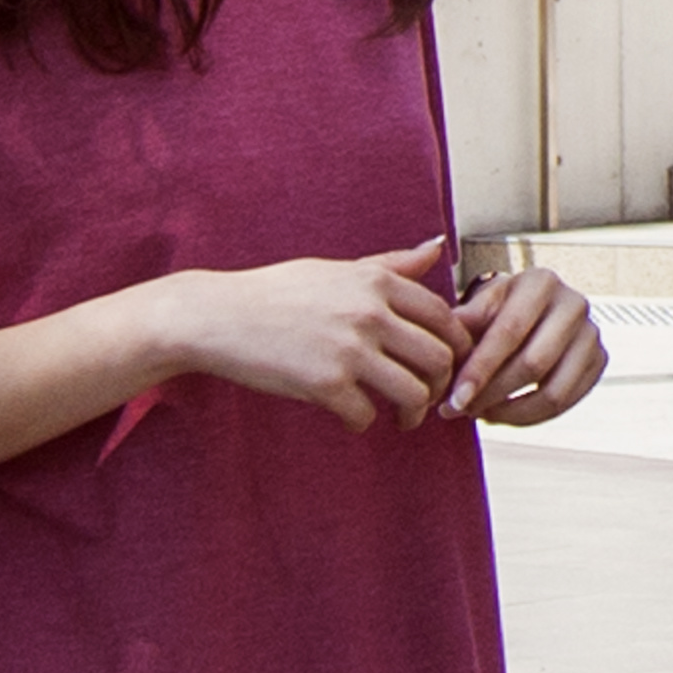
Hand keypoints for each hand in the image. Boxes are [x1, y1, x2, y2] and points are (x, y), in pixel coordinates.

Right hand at [164, 246, 465, 432]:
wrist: (215, 317)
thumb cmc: (276, 293)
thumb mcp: (336, 269)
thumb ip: (389, 265)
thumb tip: (435, 250)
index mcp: (378, 282)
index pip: (444, 317)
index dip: (456, 346)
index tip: (448, 363)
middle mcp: (370, 313)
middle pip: (439, 358)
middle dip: (441, 384)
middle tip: (430, 398)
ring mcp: (349, 349)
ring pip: (413, 392)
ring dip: (414, 412)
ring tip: (403, 418)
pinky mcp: (324, 384)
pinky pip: (366, 415)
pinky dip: (364, 422)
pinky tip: (354, 418)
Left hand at [441, 265, 607, 426]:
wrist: (529, 310)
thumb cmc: (496, 309)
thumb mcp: (476, 305)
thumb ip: (462, 323)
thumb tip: (449, 345)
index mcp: (542, 282)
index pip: (510, 331)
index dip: (480, 369)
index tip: (454, 399)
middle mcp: (574, 304)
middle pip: (534, 363)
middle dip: (493, 394)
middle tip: (461, 410)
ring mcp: (591, 333)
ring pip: (555, 391)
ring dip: (512, 412)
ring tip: (481, 414)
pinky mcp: (599, 360)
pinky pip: (567, 402)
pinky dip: (531, 417)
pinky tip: (502, 413)